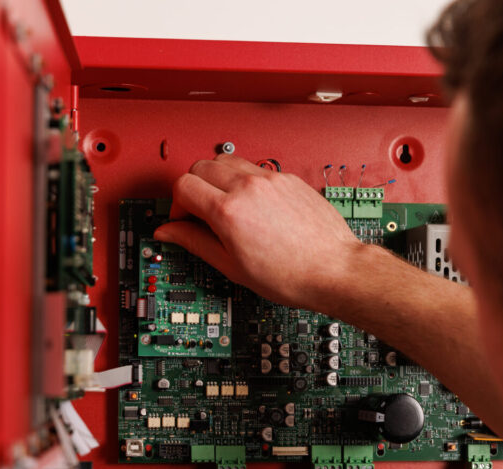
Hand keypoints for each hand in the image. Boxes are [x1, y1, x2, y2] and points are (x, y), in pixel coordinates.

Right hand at [155, 154, 365, 308]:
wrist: (333, 270)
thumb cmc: (291, 275)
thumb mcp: (232, 266)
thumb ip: (194, 242)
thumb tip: (168, 232)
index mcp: (229, 211)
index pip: (183, 185)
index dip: (177, 205)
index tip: (184, 220)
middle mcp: (249, 187)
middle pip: (200, 166)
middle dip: (193, 187)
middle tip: (200, 212)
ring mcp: (271, 179)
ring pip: (226, 160)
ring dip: (217, 178)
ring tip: (225, 205)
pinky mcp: (288, 178)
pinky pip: (255, 168)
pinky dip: (244, 181)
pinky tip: (252, 205)